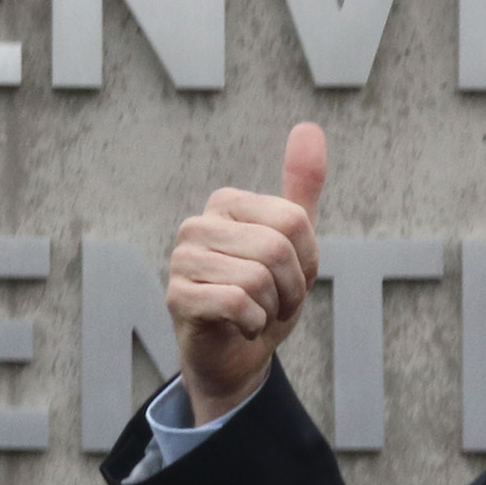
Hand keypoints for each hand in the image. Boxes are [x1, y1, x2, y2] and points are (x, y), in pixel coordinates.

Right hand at [165, 123, 325, 424]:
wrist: (237, 357)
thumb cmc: (264, 296)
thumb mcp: (294, 244)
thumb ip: (301, 187)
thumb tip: (309, 127)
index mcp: (226, 203)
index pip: (294, 220)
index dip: (307, 260)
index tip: (291, 277)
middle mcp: (198, 224)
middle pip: (277, 249)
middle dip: (291, 288)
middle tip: (275, 302)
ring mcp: (182, 260)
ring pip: (258, 277)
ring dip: (272, 309)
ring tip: (257, 314)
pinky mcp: (177, 296)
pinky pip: (238, 302)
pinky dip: (254, 324)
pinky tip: (241, 327)